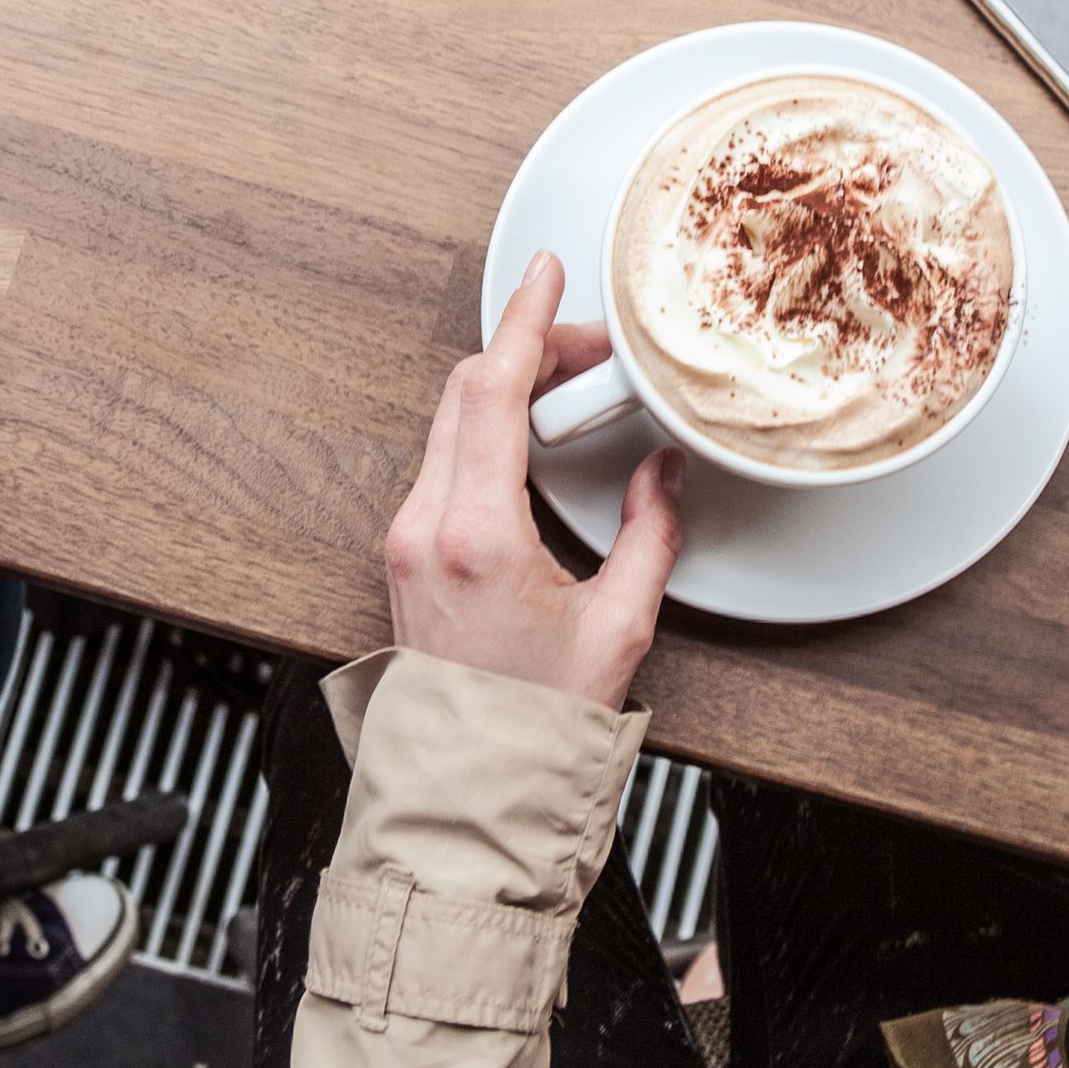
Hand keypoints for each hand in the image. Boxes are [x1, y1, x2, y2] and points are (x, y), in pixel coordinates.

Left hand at [380, 250, 684, 712]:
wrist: (469, 795)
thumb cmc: (536, 729)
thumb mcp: (618, 626)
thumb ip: (649, 533)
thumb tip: (662, 471)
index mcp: (474, 537)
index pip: (491, 392)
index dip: (526, 321)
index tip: (547, 272)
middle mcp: (424, 528)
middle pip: (465, 393)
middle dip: (529, 349)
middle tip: (593, 344)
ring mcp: (406, 539)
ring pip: (450, 422)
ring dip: (508, 387)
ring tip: (573, 386)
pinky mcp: (406, 554)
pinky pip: (443, 460)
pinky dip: (488, 427)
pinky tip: (533, 432)